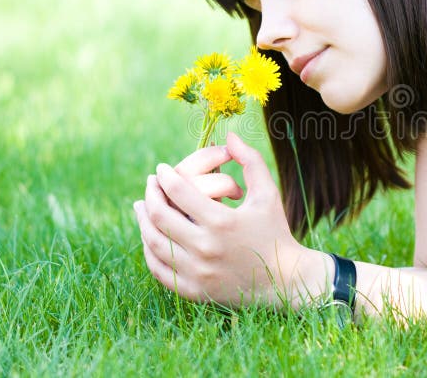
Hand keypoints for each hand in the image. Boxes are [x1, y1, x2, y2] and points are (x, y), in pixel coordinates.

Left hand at [134, 132, 327, 307]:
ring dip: (143, 222)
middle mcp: (206, 248)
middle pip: (161, 217)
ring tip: (141, 206)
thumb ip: (250, 161)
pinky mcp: (194, 291)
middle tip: (150, 184)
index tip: (161, 169)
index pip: (179, 192)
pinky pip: (160, 270)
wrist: (285, 280)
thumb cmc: (276, 231)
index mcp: (222, 222)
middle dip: (150, 195)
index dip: (165, 177)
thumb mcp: (267, 194)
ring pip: (154, 243)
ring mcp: (198, 273)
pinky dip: (150, 251)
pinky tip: (150, 236)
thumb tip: (231, 135)